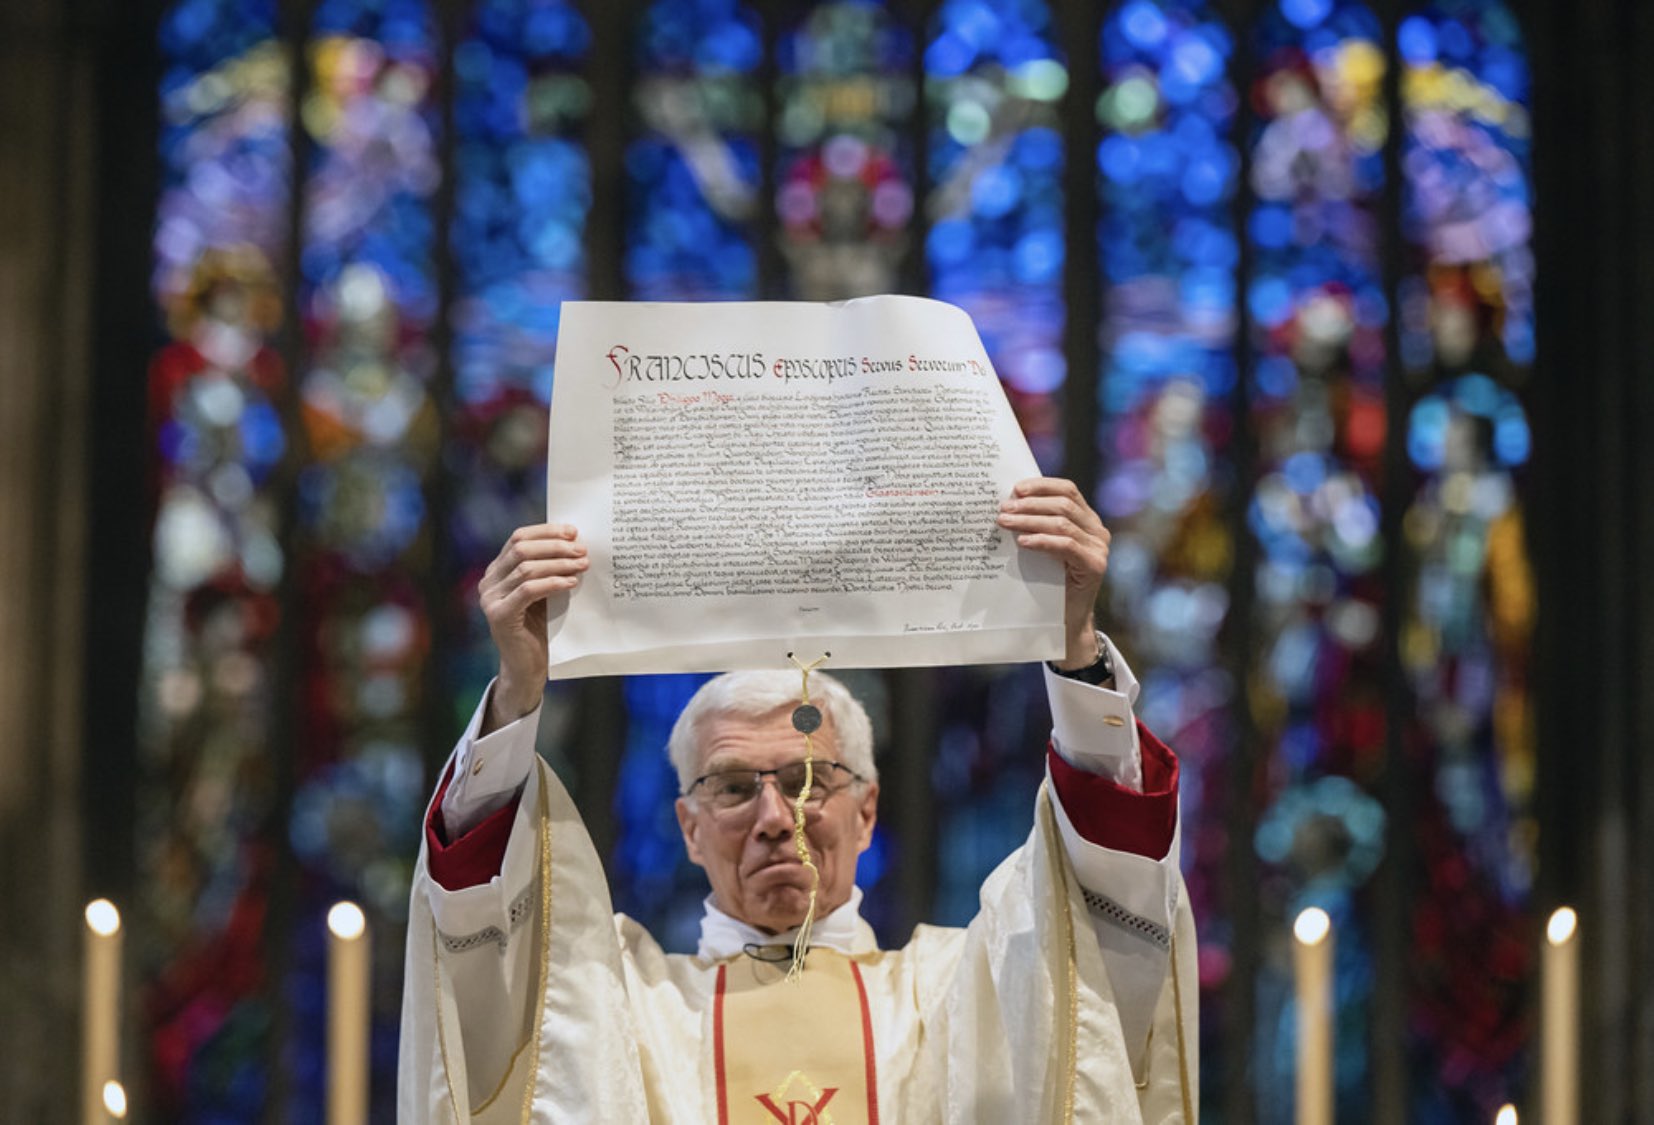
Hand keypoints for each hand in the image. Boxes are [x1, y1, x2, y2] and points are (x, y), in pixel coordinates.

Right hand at [478, 523, 587, 732]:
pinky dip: (552, 583)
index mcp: (496, 570)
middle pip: (521, 549)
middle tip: (582, 549)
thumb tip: (574, 542)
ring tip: (582, 565)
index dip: (546, 531)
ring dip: (559, 563)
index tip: (573, 531)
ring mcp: (490, 599)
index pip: (518, 538)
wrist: (527, 667)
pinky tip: (571, 583)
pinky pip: (528, 590)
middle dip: (555, 546)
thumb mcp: (543, 592)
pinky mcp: (499, 615)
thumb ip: (548, 568)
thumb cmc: (540, 627)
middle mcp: (488, 581)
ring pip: (526, 568)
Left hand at [997, 478, 1110, 670]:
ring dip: (1029, 521)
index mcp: (1087, 519)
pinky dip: (1042, 540)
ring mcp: (1099, 548)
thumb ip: (1038, 524)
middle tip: (1003, 509)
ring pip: (1062, 523)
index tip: (1016, 488)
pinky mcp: (1095, 566)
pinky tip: (1023, 542)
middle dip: (1030, 504)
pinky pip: (1066, 545)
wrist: (1066, 619)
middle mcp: (1098, 530)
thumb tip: (1007, 503)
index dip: (1042, 486)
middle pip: (1063, 504)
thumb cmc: (1050, 581)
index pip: (1068, 490)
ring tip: (1005, 522)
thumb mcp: (1044, 547)